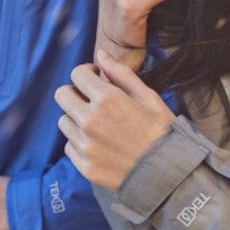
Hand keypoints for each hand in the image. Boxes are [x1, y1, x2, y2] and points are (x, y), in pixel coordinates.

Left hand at [56, 50, 174, 190]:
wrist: (167, 174)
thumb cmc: (162, 131)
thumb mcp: (148, 96)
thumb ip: (121, 73)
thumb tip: (101, 55)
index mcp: (107, 98)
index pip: (77, 74)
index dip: (86, 72)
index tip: (95, 78)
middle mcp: (90, 120)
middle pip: (62, 95)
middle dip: (75, 92)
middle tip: (90, 99)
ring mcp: (85, 144)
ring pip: (63, 121)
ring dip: (76, 118)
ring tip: (98, 124)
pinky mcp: (84, 165)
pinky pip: (69, 145)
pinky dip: (79, 141)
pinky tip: (99, 143)